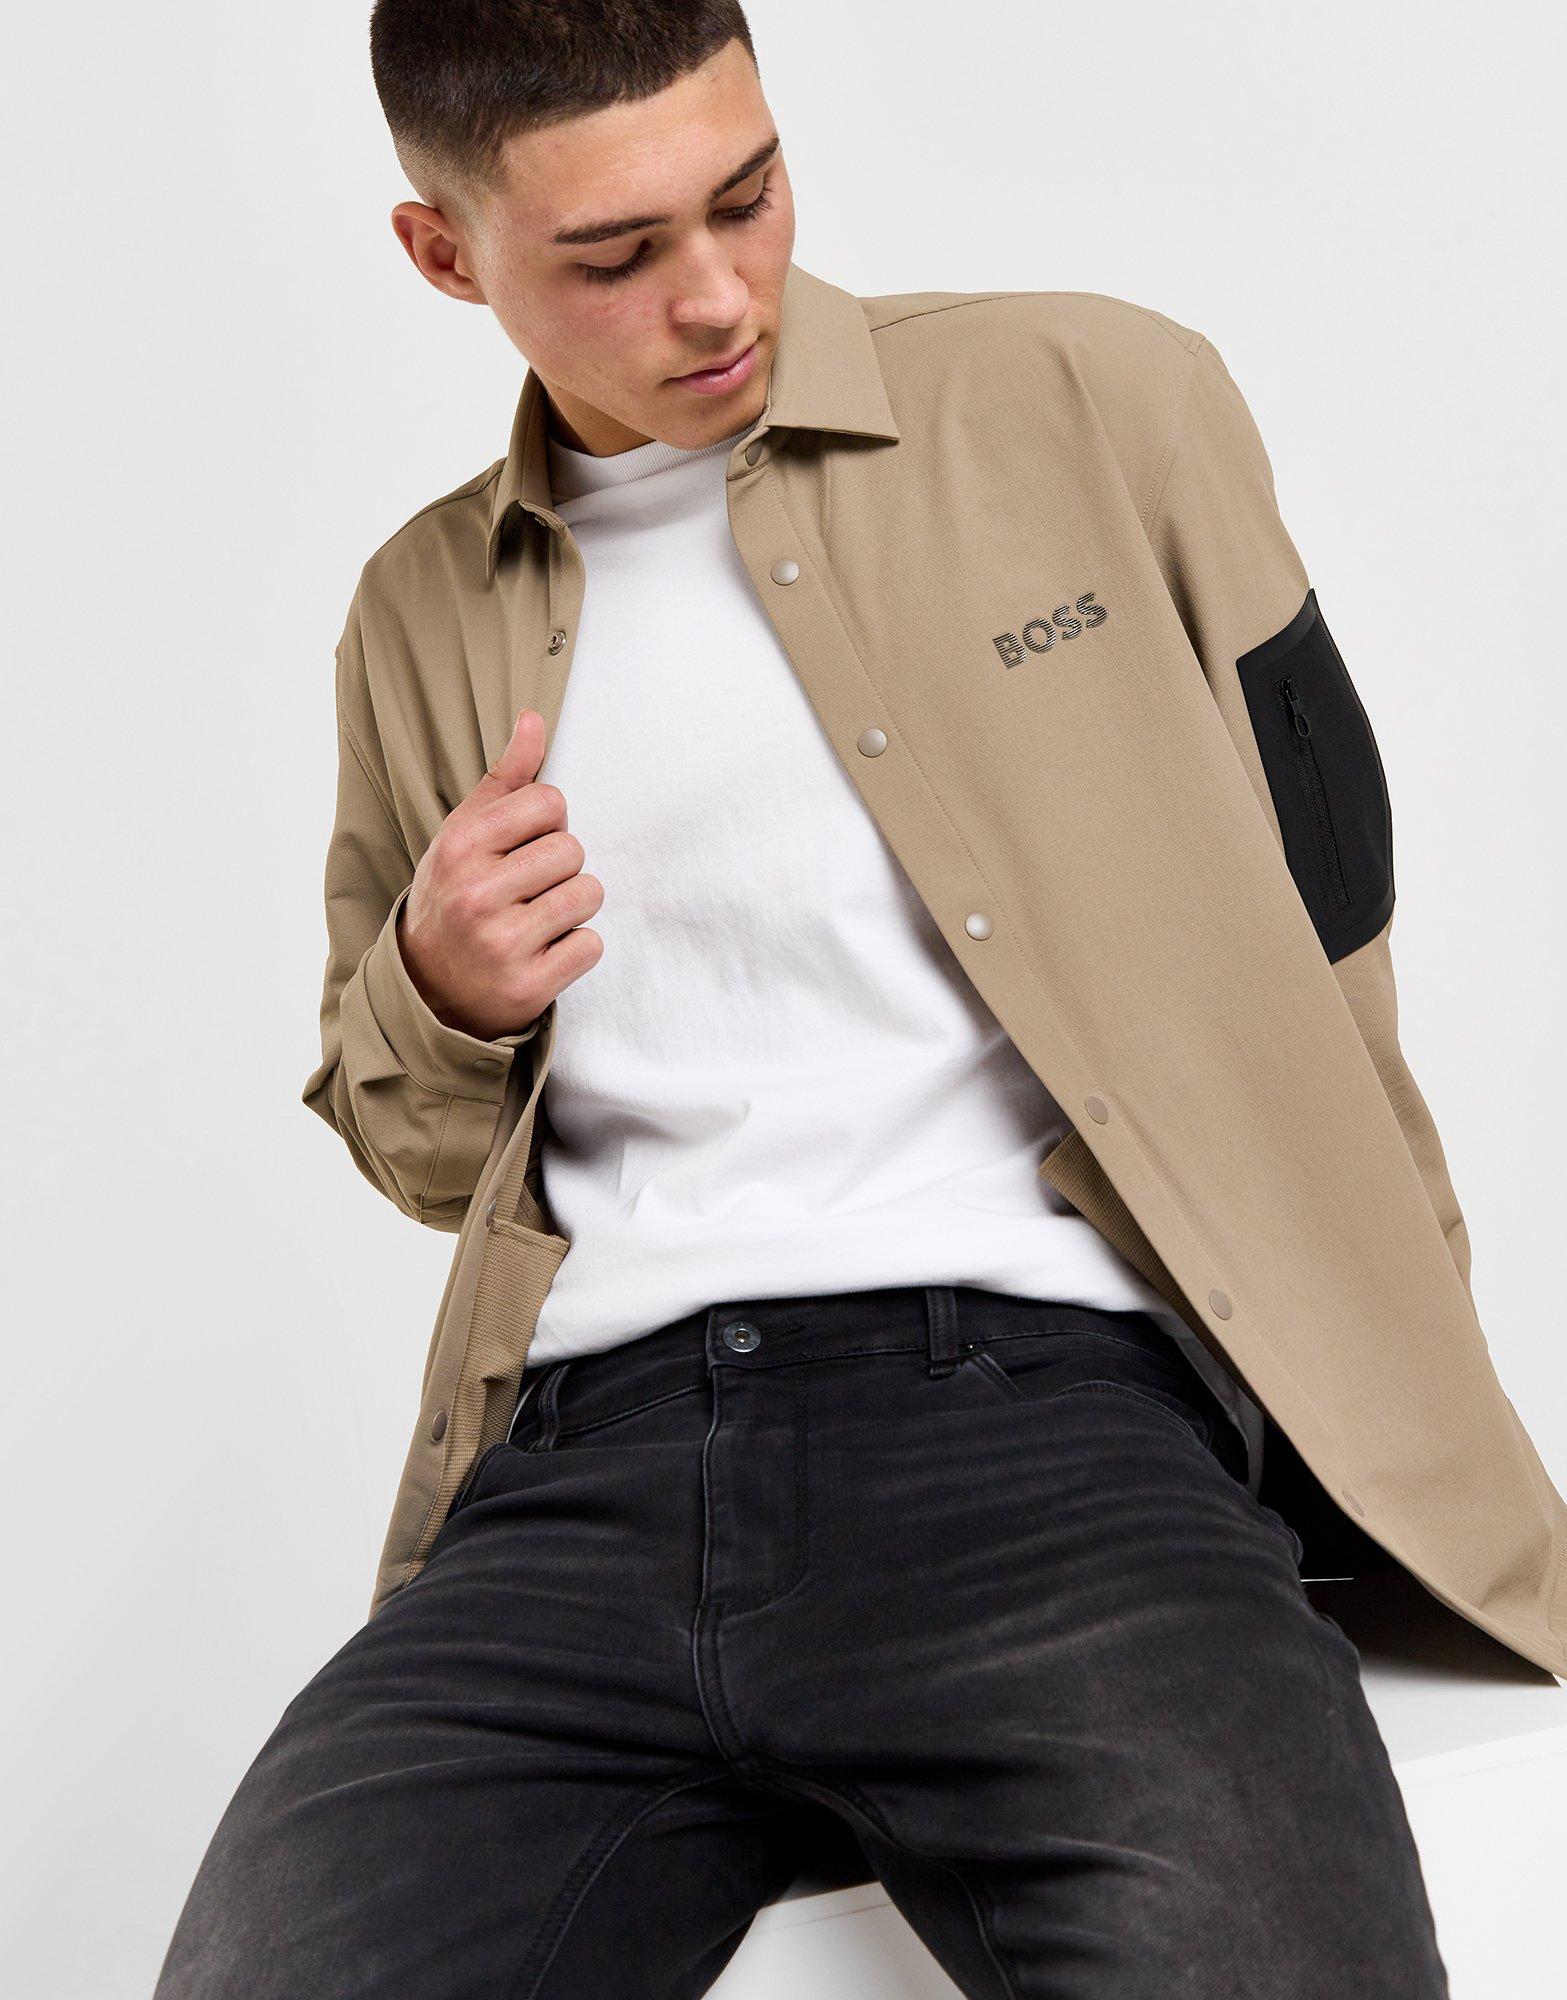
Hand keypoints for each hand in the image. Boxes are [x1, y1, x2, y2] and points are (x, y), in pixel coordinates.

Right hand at [397, 709, 603, 1039]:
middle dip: (561, 867)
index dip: (547, 823)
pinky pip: (591, 945)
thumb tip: (534, 720)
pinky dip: (576, 948)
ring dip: (574, 906)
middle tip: (529, 889)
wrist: (428, 988)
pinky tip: (544, 951)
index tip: (523, 846)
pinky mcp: (528, 986)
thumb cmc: (453, 896)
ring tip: (539, 918)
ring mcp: (501, 944)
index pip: (550, 803)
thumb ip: (505, 779)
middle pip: (573, 849)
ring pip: (588, 895)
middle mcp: (476, 895)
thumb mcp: (464, 834)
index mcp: (460, 848)